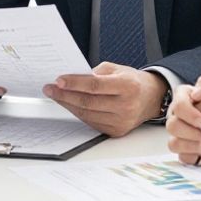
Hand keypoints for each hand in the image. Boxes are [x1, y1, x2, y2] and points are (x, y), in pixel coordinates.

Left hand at [44, 62, 166, 136]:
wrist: (150, 98)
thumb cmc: (132, 81)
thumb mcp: (117, 69)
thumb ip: (95, 73)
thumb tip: (71, 80)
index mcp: (128, 86)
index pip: (95, 86)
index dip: (75, 83)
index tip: (58, 80)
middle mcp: (126, 105)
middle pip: (88, 102)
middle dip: (65, 95)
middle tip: (50, 89)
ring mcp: (122, 121)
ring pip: (87, 114)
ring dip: (68, 105)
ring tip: (56, 96)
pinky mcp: (117, 131)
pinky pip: (91, 122)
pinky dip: (78, 113)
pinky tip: (69, 105)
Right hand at [166, 76, 200, 163]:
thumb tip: (196, 93)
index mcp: (184, 97)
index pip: (178, 106)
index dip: (189, 115)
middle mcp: (178, 115)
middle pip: (172, 126)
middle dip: (190, 132)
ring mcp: (180, 133)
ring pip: (174, 143)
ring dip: (192, 145)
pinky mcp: (186, 150)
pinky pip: (182, 157)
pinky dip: (195, 156)